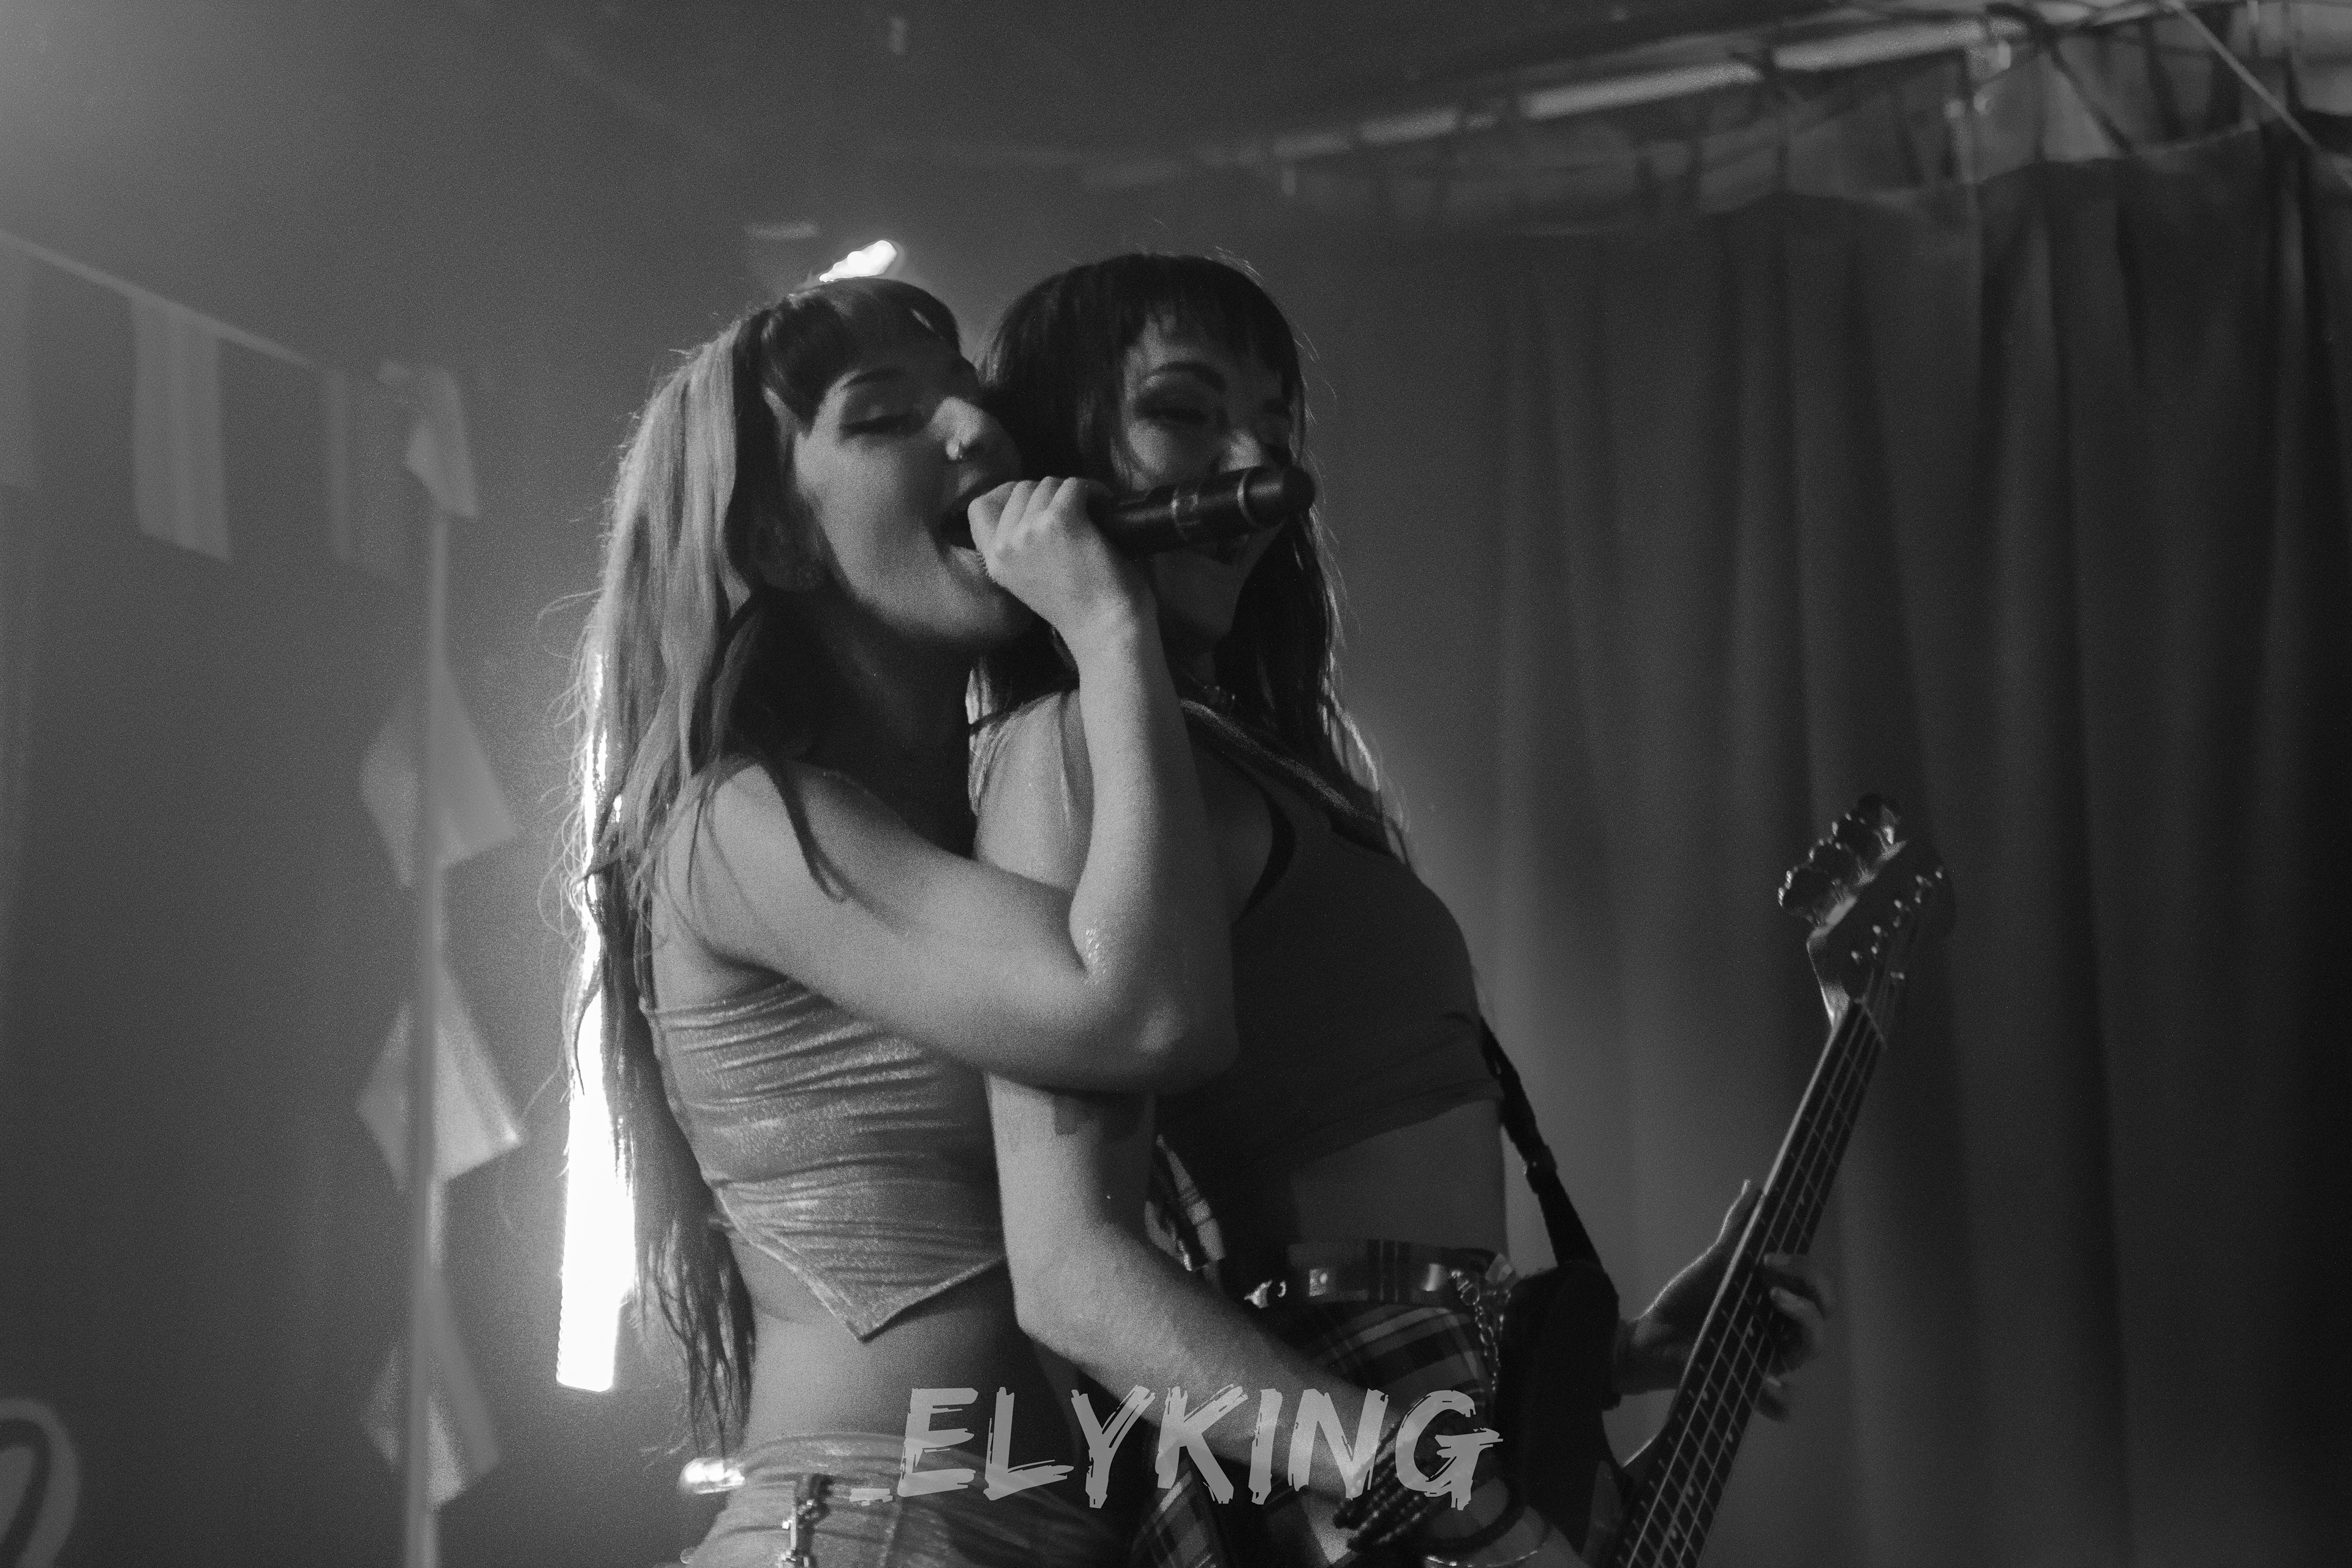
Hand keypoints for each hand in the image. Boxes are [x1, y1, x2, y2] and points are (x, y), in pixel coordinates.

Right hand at [966, 477, 1145, 650]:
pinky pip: (1075, 485)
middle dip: (1050, 493)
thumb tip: (1034, 507)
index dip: (1008, 496)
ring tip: (1094, 509)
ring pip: (1049, 484)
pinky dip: (1094, 490)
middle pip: (1021, 490)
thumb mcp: (1029, 581)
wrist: (1108, 630)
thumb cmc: (1081, 610)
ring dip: (1074, 491)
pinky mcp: (1060, 520)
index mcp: (993, 563)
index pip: (979, 507)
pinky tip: (1106, 505)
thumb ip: (1020, 549)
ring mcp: (1030, 530)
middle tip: (1076, 508)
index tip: (1036, 501)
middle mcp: (1005, 545)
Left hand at [1619, 1181, 1835, 1417]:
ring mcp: (1768, 1360)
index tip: (1772, 1255)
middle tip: (1770, 1271)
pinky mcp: (1749, 1385)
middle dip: (1810, 1288)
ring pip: (1810, 1348)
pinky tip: (1774, 1383)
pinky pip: (1781, 1403)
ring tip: (1772, 1298)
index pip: (1816, 1290)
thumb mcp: (1716, 1262)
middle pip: (1822, 1315)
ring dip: (1803, 1320)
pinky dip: (1782, 1398)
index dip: (1808, 1271)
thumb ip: (1739, 1228)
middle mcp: (1780, 1333)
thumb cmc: (1689, 1301)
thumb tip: (1755, 1188)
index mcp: (1779, 1305)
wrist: (1651, 1333)